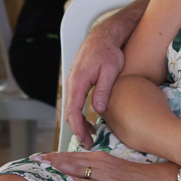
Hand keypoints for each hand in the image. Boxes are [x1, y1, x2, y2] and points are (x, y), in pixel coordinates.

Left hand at [32, 151, 171, 180]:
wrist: (152, 179)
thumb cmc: (132, 175)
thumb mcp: (112, 168)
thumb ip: (95, 169)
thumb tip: (77, 174)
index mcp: (99, 157)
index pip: (73, 155)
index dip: (56, 156)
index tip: (40, 155)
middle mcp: (99, 162)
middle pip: (71, 159)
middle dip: (52, 159)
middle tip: (35, 158)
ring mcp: (103, 173)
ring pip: (77, 168)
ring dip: (60, 166)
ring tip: (44, 164)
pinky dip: (76, 180)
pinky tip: (65, 179)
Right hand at [64, 29, 125, 148]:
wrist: (103, 36)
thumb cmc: (109, 51)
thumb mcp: (110, 70)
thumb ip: (103, 90)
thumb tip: (99, 110)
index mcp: (78, 81)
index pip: (74, 111)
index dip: (78, 128)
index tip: (85, 141)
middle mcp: (71, 82)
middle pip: (69, 112)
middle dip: (77, 130)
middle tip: (88, 144)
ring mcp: (72, 81)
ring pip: (71, 107)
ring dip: (78, 122)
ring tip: (90, 135)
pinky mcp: (76, 81)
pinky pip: (74, 101)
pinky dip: (79, 113)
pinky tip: (90, 120)